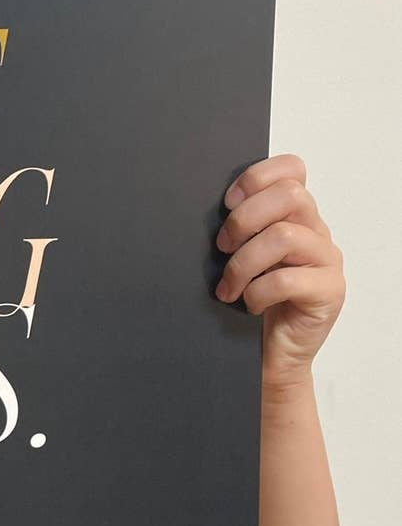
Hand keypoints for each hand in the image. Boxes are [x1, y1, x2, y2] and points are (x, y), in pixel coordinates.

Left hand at [214, 153, 344, 389]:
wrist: (271, 355)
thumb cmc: (251, 303)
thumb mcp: (240, 256)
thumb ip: (238, 229)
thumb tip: (196, 208)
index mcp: (296, 215)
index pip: (292, 170)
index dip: (256, 178)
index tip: (227, 203)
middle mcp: (316, 232)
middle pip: (290, 195)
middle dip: (245, 219)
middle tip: (222, 247)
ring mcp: (327, 260)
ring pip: (285, 236)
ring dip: (244, 262)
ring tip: (229, 286)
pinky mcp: (329, 291)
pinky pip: (288, 279)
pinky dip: (258, 292)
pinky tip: (249, 304)